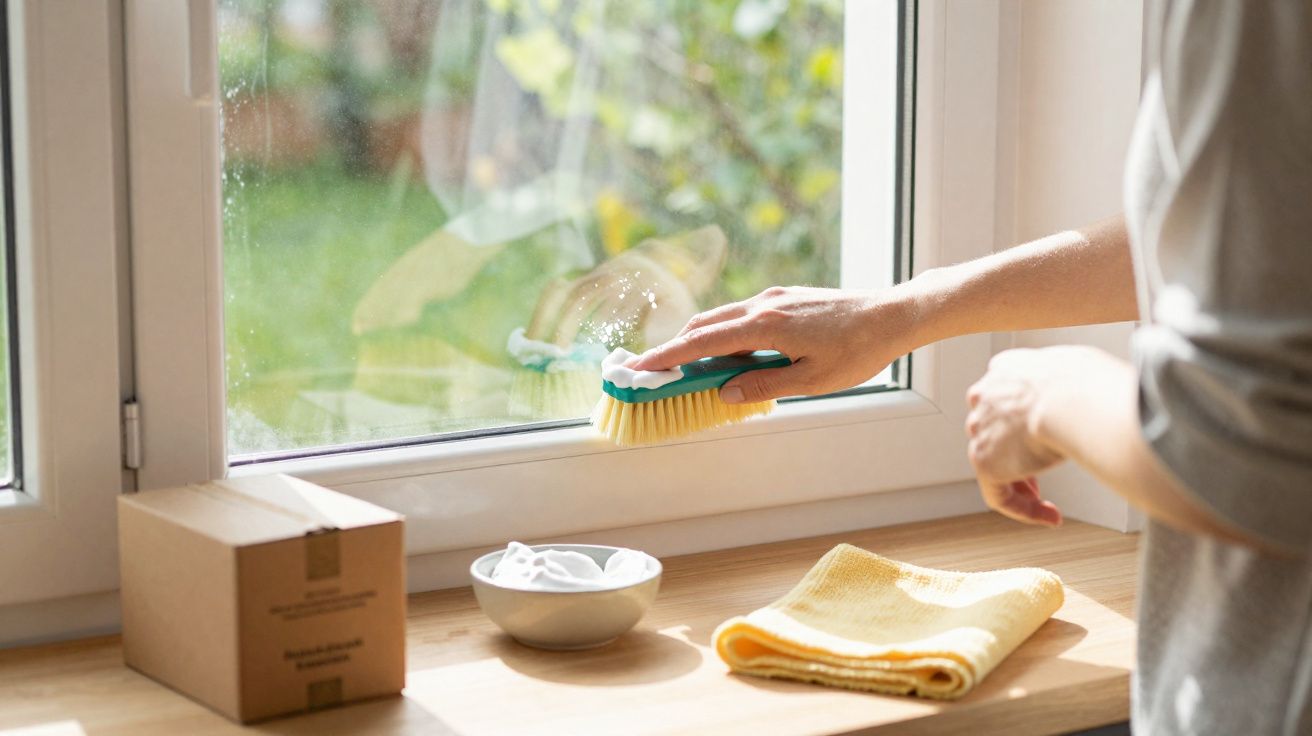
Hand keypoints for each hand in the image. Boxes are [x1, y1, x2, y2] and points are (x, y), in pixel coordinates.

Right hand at [629, 286, 916, 402]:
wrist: (893, 315)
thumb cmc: (858, 351)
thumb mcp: (811, 380)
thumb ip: (763, 385)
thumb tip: (724, 392)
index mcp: (766, 326)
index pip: (702, 342)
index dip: (666, 357)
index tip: (638, 368)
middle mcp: (764, 305)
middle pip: (704, 325)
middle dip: (675, 348)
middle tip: (653, 372)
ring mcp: (774, 298)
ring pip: (723, 319)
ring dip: (702, 342)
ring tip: (691, 370)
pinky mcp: (785, 298)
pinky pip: (743, 316)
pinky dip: (726, 335)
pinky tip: (732, 356)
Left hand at [964, 347, 1109, 526]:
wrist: (1072, 399)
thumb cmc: (1088, 383)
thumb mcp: (1081, 368)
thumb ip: (1075, 381)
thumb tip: (1097, 393)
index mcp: (1006, 370)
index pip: (1004, 400)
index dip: (1022, 426)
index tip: (1042, 442)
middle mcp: (985, 396)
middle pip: (993, 432)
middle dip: (1017, 458)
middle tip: (1039, 478)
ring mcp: (981, 429)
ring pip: (995, 465)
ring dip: (1022, 488)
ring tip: (1049, 508)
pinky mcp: (984, 461)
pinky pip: (999, 495)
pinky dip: (1024, 510)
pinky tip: (1050, 517)